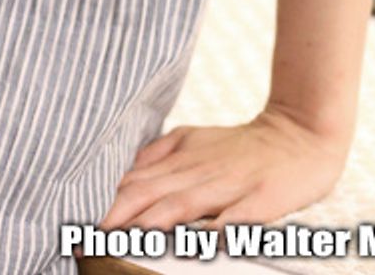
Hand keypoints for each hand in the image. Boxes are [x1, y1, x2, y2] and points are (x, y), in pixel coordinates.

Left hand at [97, 103, 351, 232]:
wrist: (300, 132)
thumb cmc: (242, 146)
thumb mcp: (194, 139)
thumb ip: (158, 155)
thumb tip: (121, 171)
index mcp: (181, 160)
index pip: (134, 182)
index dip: (105, 201)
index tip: (74, 220)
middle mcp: (200, 172)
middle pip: (152, 193)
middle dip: (120, 214)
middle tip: (90, 235)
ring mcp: (231, 185)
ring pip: (187, 204)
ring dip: (157, 221)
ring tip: (130, 236)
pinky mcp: (261, 198)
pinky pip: (239, 216)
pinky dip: (221, 228)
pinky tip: (207, 241)